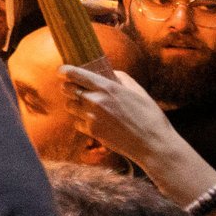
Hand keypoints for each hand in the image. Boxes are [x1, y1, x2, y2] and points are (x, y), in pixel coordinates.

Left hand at [59, 66, 181, 165]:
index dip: (64, 71)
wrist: (153, 145)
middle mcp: (95, 101)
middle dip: (68, 87)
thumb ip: (121, 78)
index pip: (74, 74)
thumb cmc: (149, 116)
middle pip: (66, 89)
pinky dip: (82, 120)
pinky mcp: (92, 132)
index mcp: (107, 87)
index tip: (62, 71)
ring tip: (87, 105)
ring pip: (69, 106)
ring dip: (74, 104)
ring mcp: (92, 117)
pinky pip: (77, 122)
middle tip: (75, 88)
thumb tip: (109, 73)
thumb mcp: (138, 91)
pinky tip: (95, 121)